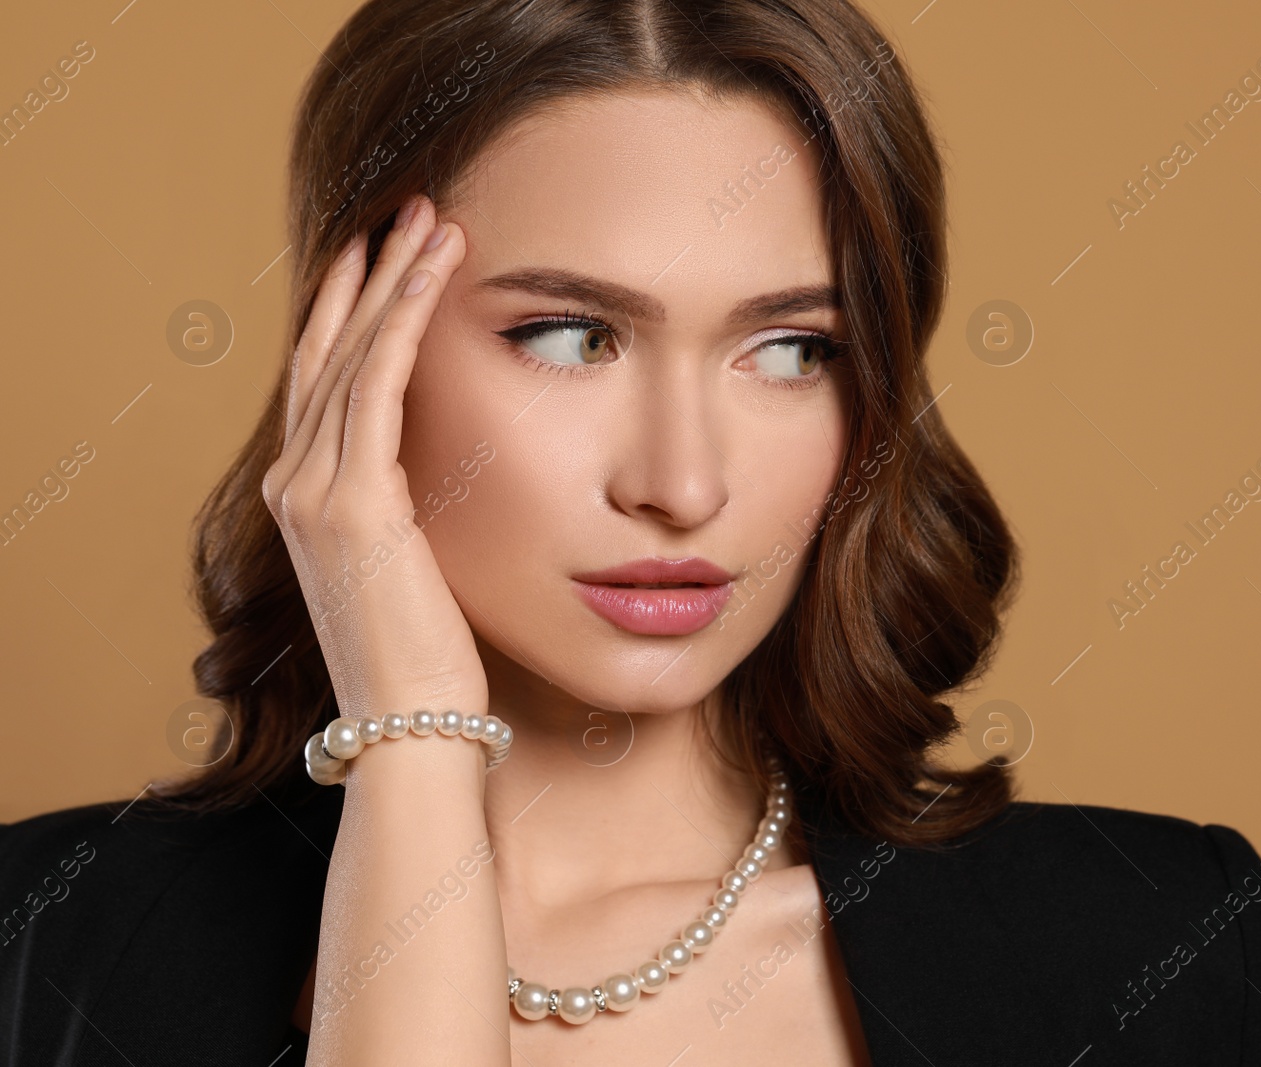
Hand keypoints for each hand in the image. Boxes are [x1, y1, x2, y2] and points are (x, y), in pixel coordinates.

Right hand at [262, 195, 482, 721]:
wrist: (414, 726)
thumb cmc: (428, 658)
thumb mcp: (413, 565)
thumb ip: (411, 509)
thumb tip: (451, 473)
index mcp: (307, 499)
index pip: (326, 382)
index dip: (355, 312)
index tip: (390, 255)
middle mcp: (297, 486)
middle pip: (329, 352)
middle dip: (372, 276)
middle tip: (411, 211)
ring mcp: (315, 493)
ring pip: (353, 356)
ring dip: (395, 281)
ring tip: (434, 220)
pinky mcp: (352, 503)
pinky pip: (376, 386)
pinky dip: (404, 322)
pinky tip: (433, 274)